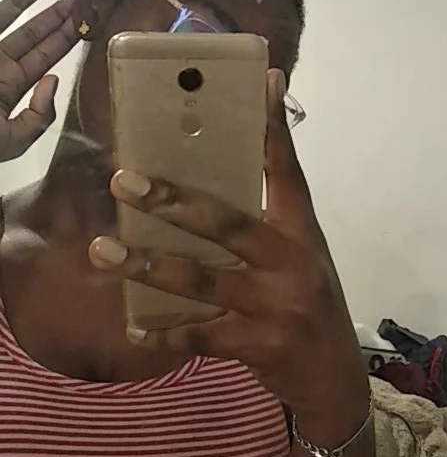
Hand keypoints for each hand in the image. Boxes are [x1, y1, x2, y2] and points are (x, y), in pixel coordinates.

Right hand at [0, 0, 76, 160]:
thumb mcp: (13, 140)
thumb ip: (38, 117)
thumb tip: (52, 81)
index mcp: (12, 88)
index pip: (47, 59)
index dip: (67, 39)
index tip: (88, 21)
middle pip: (34, 36)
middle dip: (56, 16)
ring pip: (8, 19)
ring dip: (28, 1)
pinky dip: (7, 4)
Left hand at [90, 70, 364, 413]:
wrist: (334, 376)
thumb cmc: (309, 303)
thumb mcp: (299, 254)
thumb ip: (267, 220)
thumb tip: (215, 184)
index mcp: (301, 231)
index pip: (287, 170)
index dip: (273, 127)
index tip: (261, 81)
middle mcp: (290, 262)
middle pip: (227, 223)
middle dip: (171, 201)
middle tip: (123, 181)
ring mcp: (274, 305)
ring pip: (201, 280)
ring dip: (146, 266)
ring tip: (102, 251)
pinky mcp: (257, 345)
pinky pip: (199, 336)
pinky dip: (163, 333)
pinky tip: (134, 328)